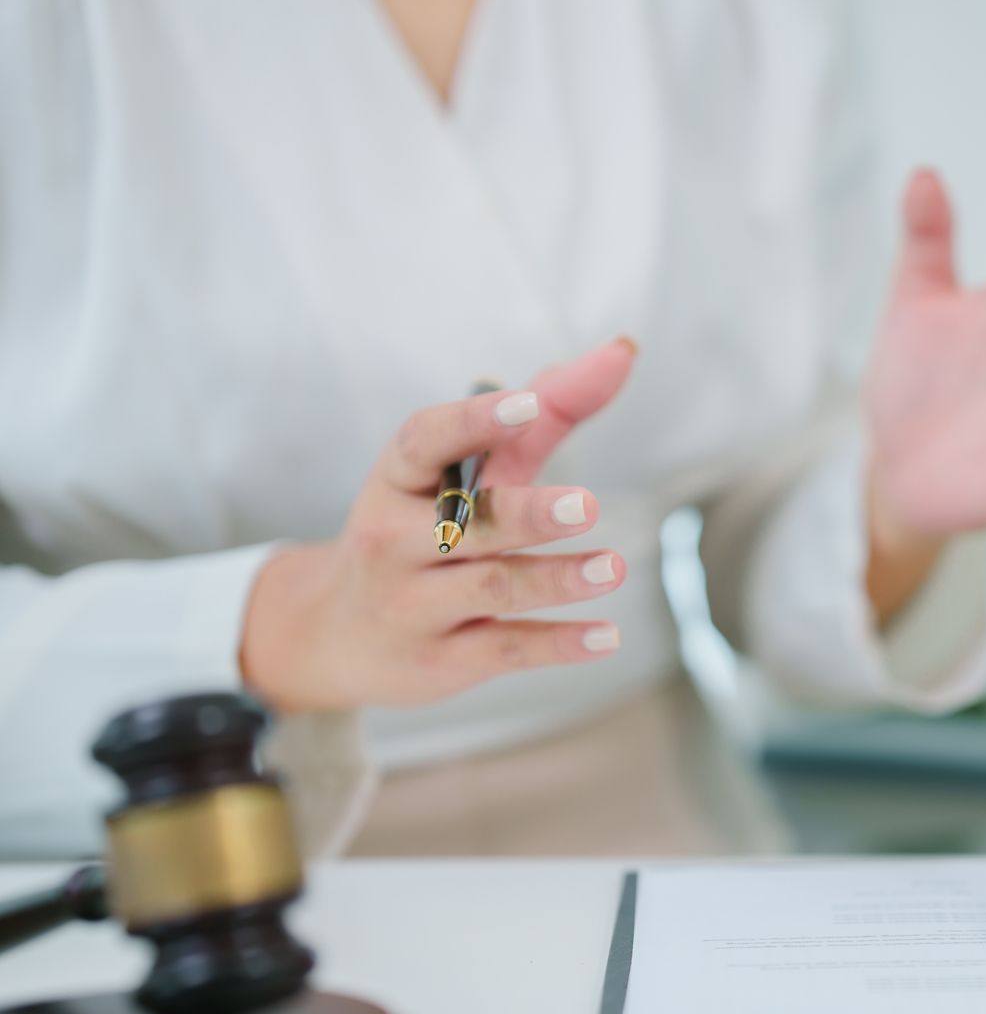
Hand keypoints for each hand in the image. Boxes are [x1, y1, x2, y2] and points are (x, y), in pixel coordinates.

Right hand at [240, 339, 637, 713]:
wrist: (335, 635)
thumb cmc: (424, 532)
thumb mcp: (468, 472)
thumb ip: (545, 414)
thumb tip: (620, 353)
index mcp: (396, 481)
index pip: (423, 442)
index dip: (473, 420)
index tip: (526, 403)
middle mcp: (394, 541)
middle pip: (465, 525)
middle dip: (525, 515)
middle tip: (586, 506)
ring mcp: (413, 605)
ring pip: (492, 589)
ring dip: (556, 579)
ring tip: (613, 567)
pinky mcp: (441, 659)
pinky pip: (506, 650)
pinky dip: (559, 644)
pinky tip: (607, 635)